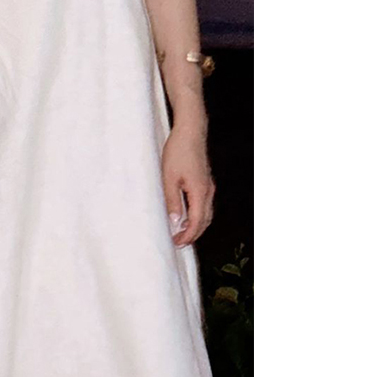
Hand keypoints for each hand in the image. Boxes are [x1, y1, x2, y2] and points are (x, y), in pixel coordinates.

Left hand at [161, 123, 213, 247]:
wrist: (190, 133)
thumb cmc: (178, 152)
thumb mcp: (169, 178)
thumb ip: (172, 201)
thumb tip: (175, 222)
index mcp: (200, 193)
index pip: (196, 222)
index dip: (187, 236)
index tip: (176, 243)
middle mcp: (208, 192)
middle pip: (204, 221)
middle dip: (192, 234)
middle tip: (178, 242)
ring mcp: (208, 186)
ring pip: (206, 213)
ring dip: (195, 225)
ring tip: (181, 232)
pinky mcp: (205, 182)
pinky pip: (204, 204)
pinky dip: (196, 214)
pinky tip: (185, 215)